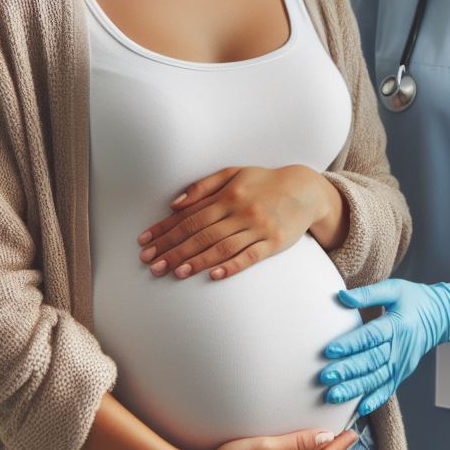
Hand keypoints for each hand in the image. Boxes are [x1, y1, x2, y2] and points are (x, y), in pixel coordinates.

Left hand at [137, 165, 340, 280]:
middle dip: (173, 249)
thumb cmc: (264, 182)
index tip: (145, 242)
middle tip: (151, 264)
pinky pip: (249, 257)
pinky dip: (231, 266)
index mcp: (229, 194)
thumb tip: (174, 204)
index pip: (190, 215)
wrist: (304, 190)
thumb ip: (203, 186)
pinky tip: (213, 276)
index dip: (166, 230)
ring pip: (221, 247)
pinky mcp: (273, 243)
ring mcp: (258, 228)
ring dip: (196, 260)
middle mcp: (241, 210)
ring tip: (174, 272)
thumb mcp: (234, 173)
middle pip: (201, 233)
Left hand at [319, 276, 449, 414]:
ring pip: (377, 379)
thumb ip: (368, 294)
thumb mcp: (394, 289)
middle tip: (325, 377)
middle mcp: (400, 348)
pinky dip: (374, 400)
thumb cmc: (413, 300)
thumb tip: (341, 296)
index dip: (350, 344)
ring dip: (355, 389)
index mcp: (396, 325)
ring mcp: (402, 363)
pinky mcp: (402, 373)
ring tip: (333, 395)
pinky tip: (359, 409)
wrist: (440, 316)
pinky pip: (388, 389)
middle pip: (371, 361)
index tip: (329, 351)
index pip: (371, 337)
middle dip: (347, 371)